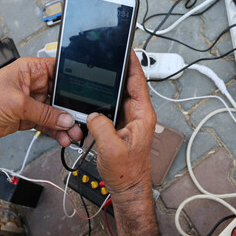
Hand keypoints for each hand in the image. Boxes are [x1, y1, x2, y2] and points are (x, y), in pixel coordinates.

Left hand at [0, 57, 82, 149]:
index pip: (60, 71)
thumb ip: (44, 113)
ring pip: (55, 112)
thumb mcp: (17, 103)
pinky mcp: (27, 117)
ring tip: (73, 134)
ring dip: (64, 124)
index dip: (74, 82)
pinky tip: (62, 138)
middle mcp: (33, 84)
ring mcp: (31, 102)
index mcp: (31, 70)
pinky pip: (47, 124)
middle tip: (81, 121)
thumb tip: (65, 119)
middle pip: (61, 95)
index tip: (87, 94)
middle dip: (71, 109)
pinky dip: (55, 131)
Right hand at [86, 52, 155, 198]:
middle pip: (128, 84)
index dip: (132, 64)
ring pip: (118, 95)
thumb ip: (100, 127)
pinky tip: (93, 95)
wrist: (127, 187)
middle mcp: (138, 114)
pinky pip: (112, 106)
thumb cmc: (127, 172)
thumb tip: (93, 113)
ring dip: (109, 86)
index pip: (138, 82)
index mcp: (142, 115)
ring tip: (97, 72)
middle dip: (118, 70)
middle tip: (106, 56)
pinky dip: (103, 99)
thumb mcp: (110, 149)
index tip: (126, 49)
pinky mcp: (121, 124)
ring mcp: (130, 119)